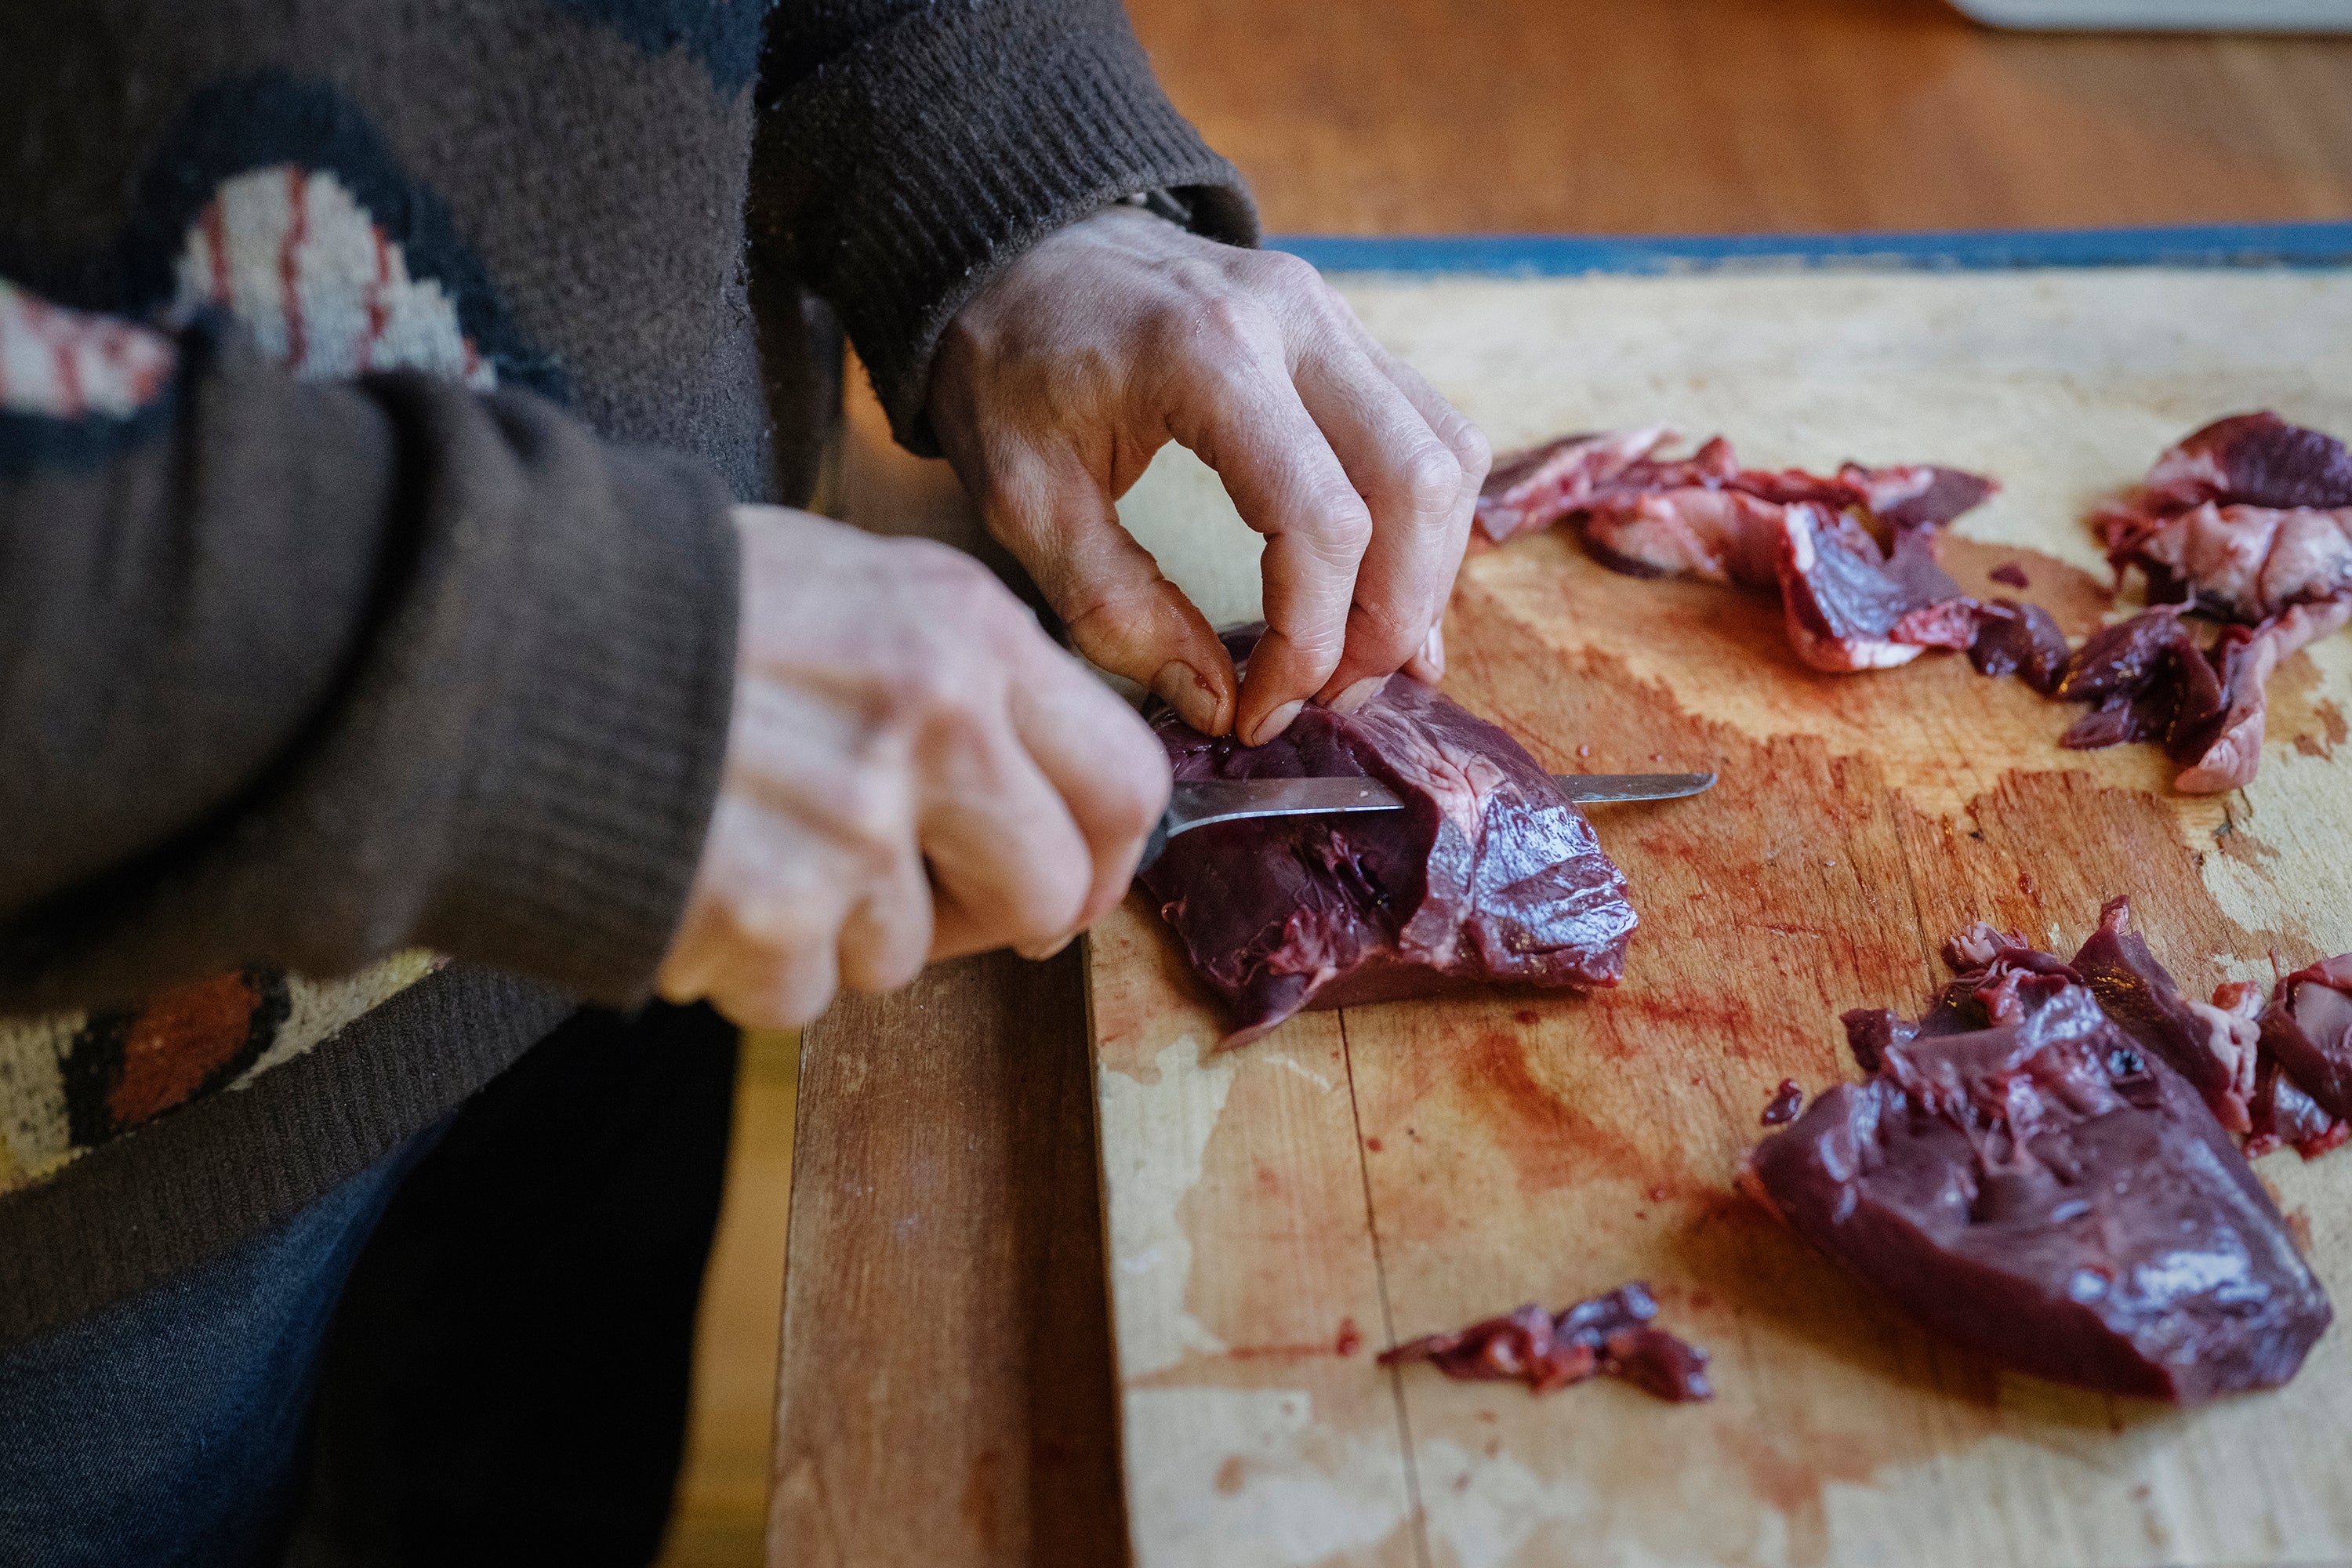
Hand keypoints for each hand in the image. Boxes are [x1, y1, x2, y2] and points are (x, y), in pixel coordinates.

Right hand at [656, 505, 1169, 1028]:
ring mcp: (853, 828)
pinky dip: (749, 967)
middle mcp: (933, 725)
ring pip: (909, 955)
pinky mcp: (769, 916)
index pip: (1126, 780)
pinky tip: (693, 877)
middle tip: (906, 896)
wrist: (486, 635)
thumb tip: (1037, 780)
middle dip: (986, 918)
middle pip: (1050, 894)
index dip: (1100, 851)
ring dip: (837, 933)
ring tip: (747, 839)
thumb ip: (954, 670)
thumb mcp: (844, 584)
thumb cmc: (661, 601)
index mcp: (965, 632)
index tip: (1059, 875)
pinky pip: (802, 997)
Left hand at [929, 205, 1489, 745]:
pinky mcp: (1345, 333)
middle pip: (1415, 488)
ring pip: (1446, 458)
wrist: (1016, 248)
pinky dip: (1425, 525)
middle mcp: (1295, 322)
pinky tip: (1386, 595)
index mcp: (1207, 359)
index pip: (1321, 522)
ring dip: (1424, 576)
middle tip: (1334, 698)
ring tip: (1364, 660)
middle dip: (1390, 620)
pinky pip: (1431, 432)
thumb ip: (1115, 608)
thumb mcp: (1021, 499)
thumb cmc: (1008, 366)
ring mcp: (1333, 317)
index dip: (1311, 640)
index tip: (1262, 709)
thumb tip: (1217, 701)